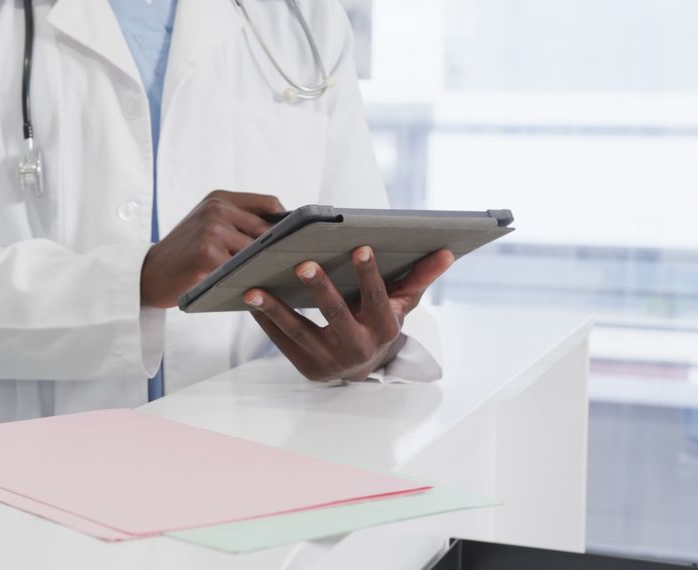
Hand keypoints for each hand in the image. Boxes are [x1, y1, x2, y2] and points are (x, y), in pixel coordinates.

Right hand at [141, 190, 284, 307]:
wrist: (148, 274)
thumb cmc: (185, 252)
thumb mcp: (207, 223)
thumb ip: (239, 220)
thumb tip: (285, 232)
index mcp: (219, 198)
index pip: (269, 203)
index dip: (286, 223)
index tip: (295, 239)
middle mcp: (216, 210)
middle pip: (268, 230)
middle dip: (278, 249)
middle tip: (291, 265)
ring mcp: (212, 232)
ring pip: (257, 253)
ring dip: (265, 268)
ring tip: (269, 279)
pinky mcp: (208, 257)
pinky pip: (242, 271)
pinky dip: (249, 281)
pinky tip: (251, 289)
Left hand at [244, 247, 453, 380]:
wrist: (361, 368)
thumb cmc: (379, 324)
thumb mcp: (401, 305)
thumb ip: (419, 278)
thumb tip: (446, 251)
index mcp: (384, 328)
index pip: (377, 298)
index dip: (369, 273)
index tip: (359, 246)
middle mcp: (357, 347)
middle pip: (336, 315)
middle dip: (320, 290)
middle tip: (302, 264)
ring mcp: (329, 359)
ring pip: (299, 331)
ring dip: (275, 308)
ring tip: (254, 288)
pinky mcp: (305, 366)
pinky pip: (280, 341)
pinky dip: (264, 320)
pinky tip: (250, 298)